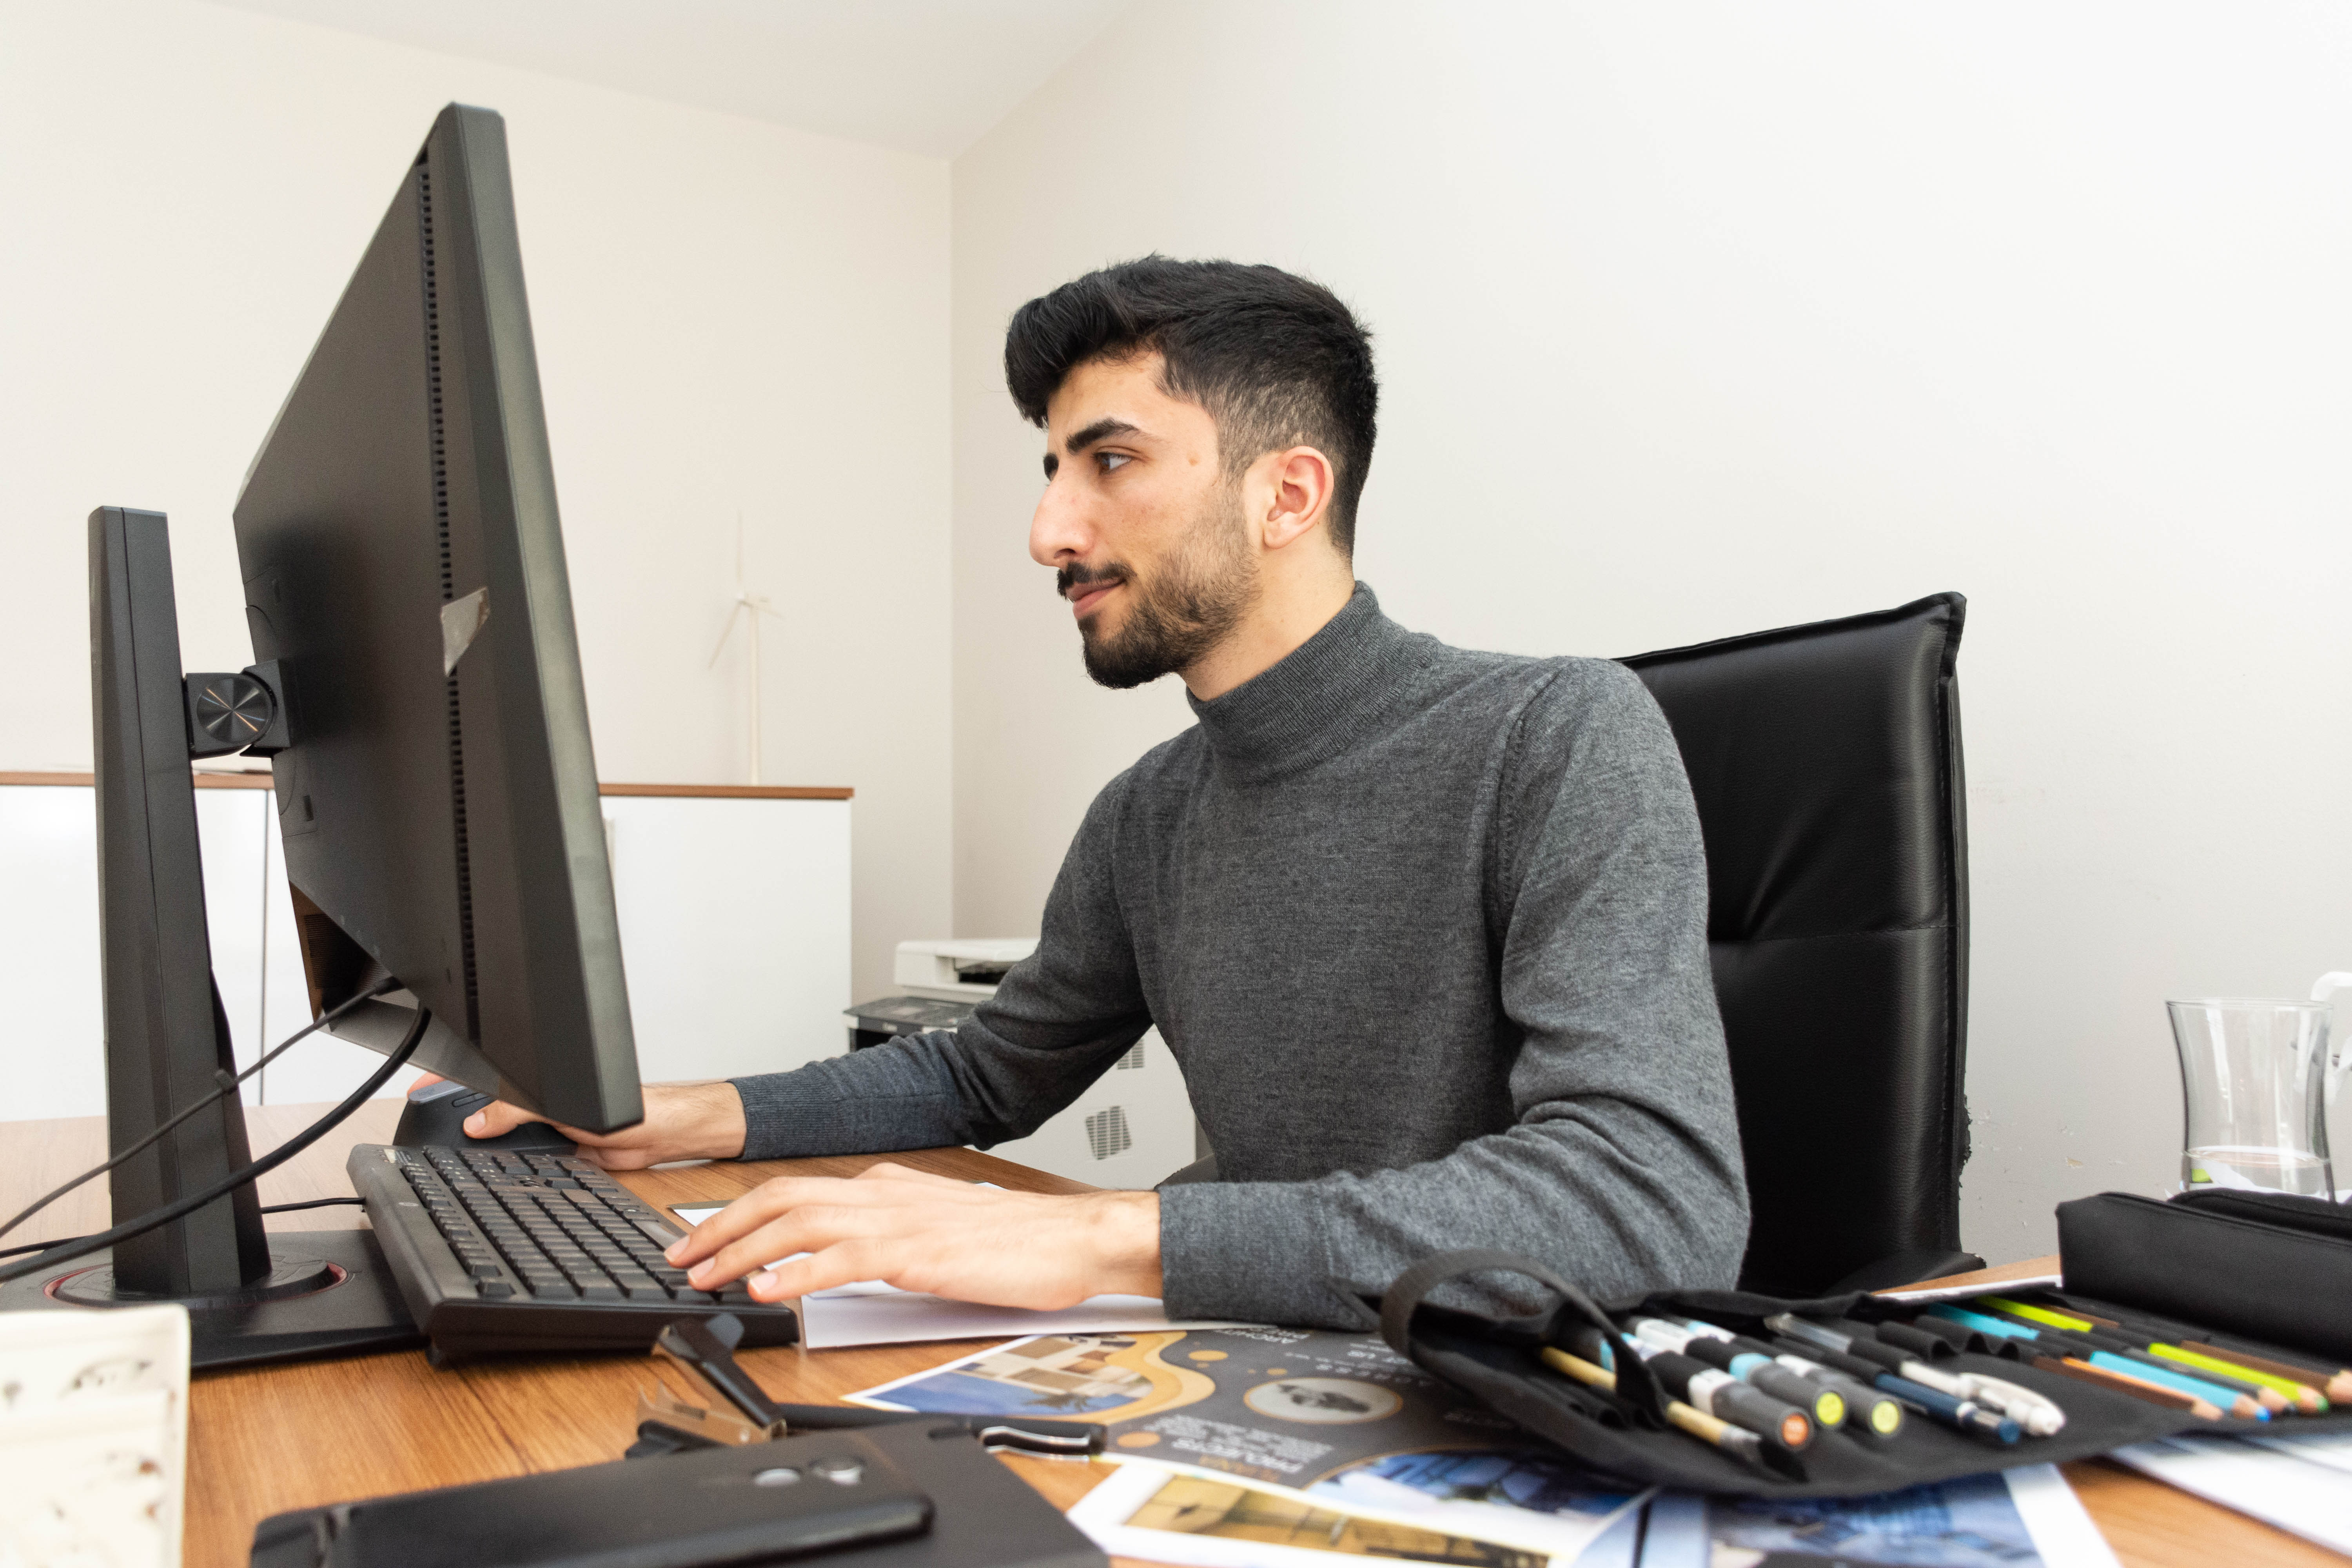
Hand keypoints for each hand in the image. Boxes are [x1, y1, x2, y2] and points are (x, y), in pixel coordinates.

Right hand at [408, 1077, 746, 1169]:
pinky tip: (494, 1172)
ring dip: (483, 1146)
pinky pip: (524, 1161)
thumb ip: (517, 1109)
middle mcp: (541, 1101)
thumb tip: (475, 1123)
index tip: (417, 1090)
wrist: (664, 1137)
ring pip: (502, 1138)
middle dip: (459, 1117)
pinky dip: (508, 1166)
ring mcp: (547, 1128)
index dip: (449, 1080)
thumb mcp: (564, 1104)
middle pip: (487, 1109)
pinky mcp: (558, 1154)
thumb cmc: (633, 1106)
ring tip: (451, 1153)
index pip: (486, 1076)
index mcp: (541, 1078)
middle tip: (425, 1128)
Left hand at [663, 1161, 1162, 1309]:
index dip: (740, 1214)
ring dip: (742, 1250)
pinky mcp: (916, 1254)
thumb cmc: (1016, 1241)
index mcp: (887, 1187)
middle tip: (683, 1258)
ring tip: (705, 1276)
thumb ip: (885, 1235)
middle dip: (722, 1227)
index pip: (795, 1191)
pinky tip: (766, 1291)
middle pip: (782, 1198)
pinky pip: (840, 1260)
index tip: (706, 1240)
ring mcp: (898, 1221)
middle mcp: (884, 1194)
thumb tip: (836, 1257)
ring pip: (799, 1223)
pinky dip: (794, 1273)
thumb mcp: (936, 1229)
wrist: (1072, 1239)